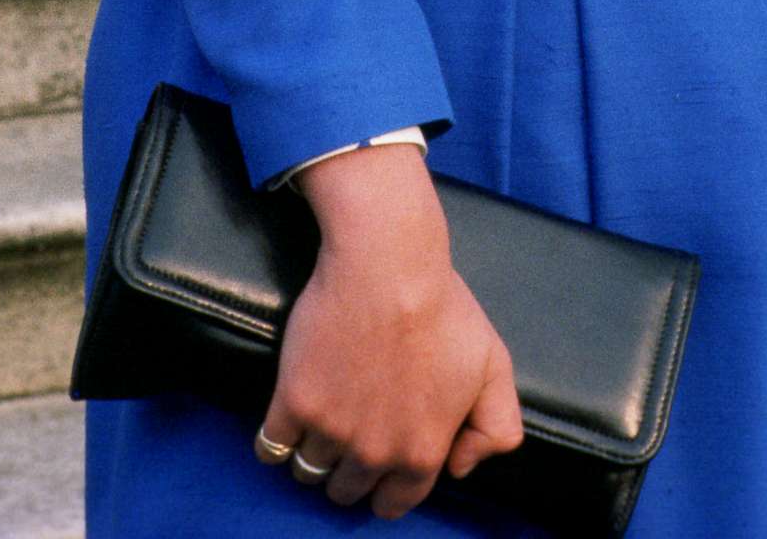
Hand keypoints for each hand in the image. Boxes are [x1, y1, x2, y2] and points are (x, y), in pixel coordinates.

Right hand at [260, 145, 522, 513]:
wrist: (388, 263)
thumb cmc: (442, 307)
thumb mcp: (493, 365)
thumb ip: (496, 428)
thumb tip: (459, 468)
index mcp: (422, 453)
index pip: (395, 503)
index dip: (388, 486)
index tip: (380, 464)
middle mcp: (375, 454)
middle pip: (347, 491)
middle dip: (349, 469)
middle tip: (352, 429)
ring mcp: (332, 431)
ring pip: (309, 472)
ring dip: (313, 453)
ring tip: (324, 417)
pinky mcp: (294, 404)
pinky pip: (270, 450)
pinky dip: (275, 441)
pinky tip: (288, 419)